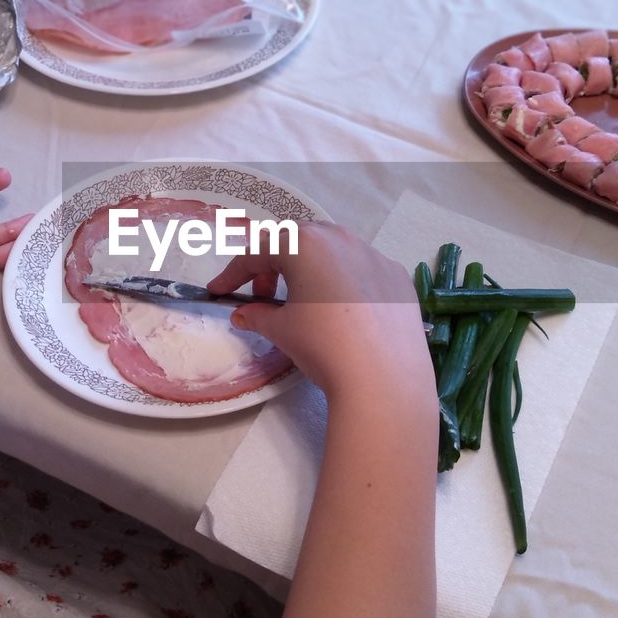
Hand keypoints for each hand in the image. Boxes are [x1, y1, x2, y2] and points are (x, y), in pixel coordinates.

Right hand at [208, 222, 433, 402]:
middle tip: (263, 296)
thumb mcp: (281, 330)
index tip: (219, 291)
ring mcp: (374, 255)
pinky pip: (362, 270)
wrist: (383, 378)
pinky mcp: (397, 277)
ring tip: (304, 301)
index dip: (233, 273)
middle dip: (273, 265)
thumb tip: (243, 314)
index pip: (258, 253)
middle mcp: (341, 238)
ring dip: (310, 269)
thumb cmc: (323, 345)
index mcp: (305, 244)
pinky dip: (344, 282)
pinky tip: (345, 313)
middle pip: (297, 242)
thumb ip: (257, 315)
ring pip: (332, 252)